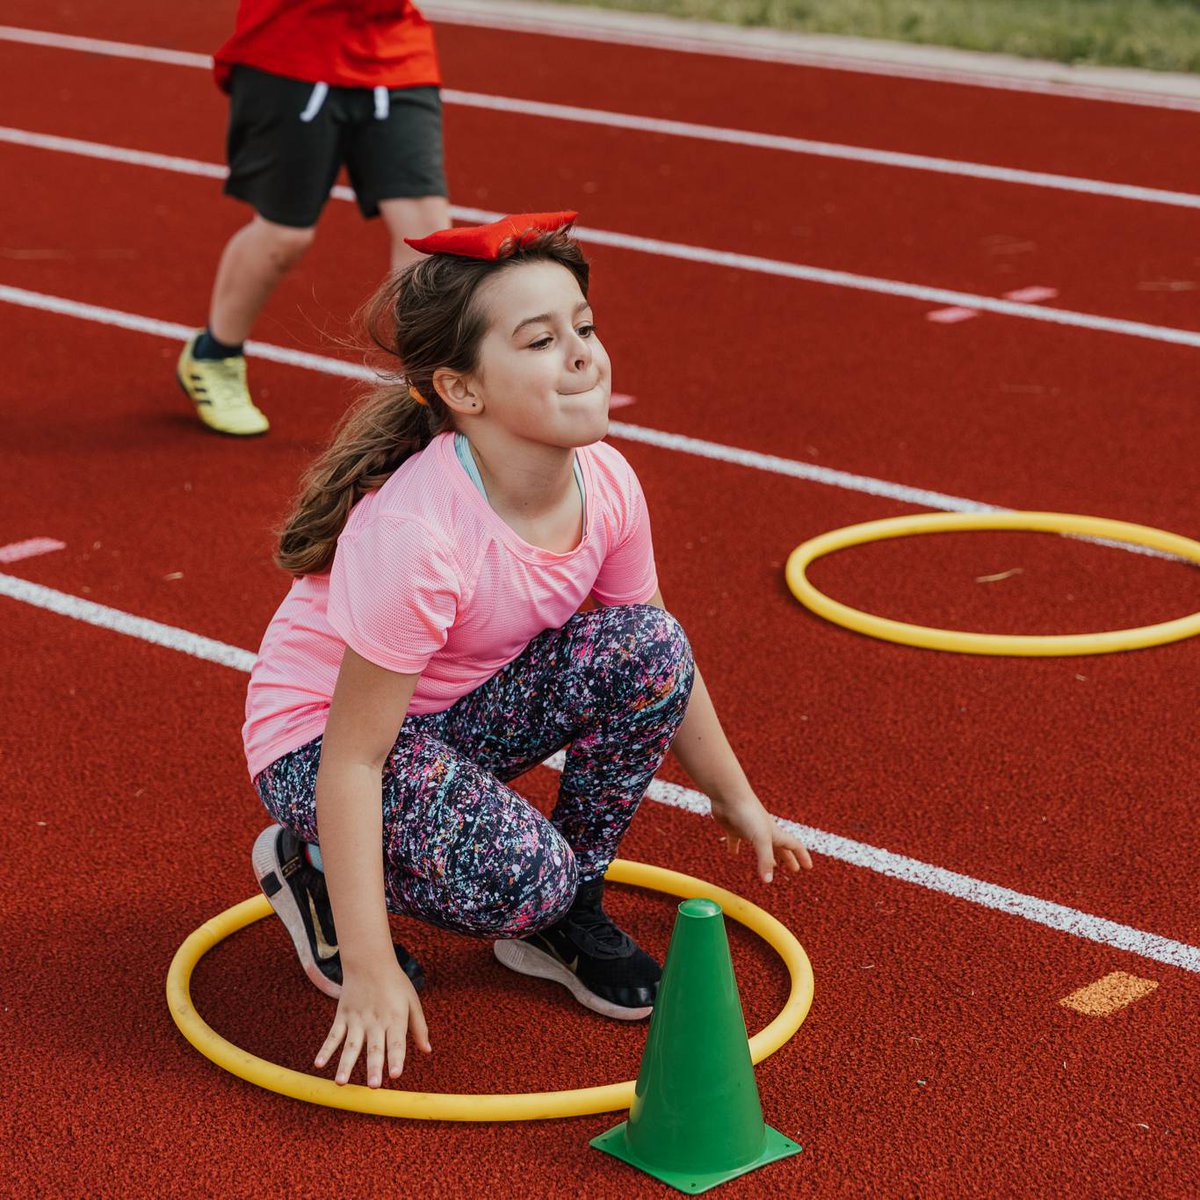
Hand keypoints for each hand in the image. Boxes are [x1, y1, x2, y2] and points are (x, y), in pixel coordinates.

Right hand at [314, 962, 430, 1087]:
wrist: (369, 961)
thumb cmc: (395, 983)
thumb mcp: (412, 1001)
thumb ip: (419, 1027)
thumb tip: (427, 1051)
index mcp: (395, 1018)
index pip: (397, 1042)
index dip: (396, 1058)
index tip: (395, 1075)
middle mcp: (376, 1021)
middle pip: (374, 1047)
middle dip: (374, 1067)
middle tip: (373, 1086)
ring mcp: (357, 1019)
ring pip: (351, 1045)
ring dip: (345, 1064)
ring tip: (341, 1083)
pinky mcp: (343, 1016)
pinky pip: (333, 1035)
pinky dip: (325, 1049)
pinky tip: (319, 1064)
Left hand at [710, 792, 813, 882]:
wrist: (728, 795)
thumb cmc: (748, 813)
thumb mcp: (760, 839)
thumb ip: (765, 860)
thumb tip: (768, 881)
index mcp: (775, 833)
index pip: (794, 845)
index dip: (802, 856)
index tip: (809, 867)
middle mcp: (764, 831)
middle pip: (780, 848)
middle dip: (788, 859)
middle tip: (794, 870)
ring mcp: (749, 829)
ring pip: (760, 846)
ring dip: (767, 856)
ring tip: (771, 866)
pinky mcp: (734, 828)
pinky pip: (735, 840)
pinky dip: (735, 847)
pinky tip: (732, 854)